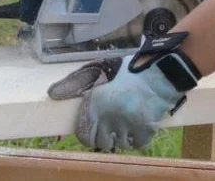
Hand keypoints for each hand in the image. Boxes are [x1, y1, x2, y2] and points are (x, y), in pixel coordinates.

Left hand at [48, 55, 184, 151]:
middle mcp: (109, 117)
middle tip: (113, 123)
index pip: (84, 135)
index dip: (88, 133)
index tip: (94, 128)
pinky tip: (139, 124)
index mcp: (95, 102)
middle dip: (105, 135)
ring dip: (122, 136)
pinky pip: (136, 144)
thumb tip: (52, 94)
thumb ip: (76, 82)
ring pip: (119, 144)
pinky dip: (137, 137)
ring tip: (127, 121)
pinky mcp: (145, 131)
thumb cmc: (129, 70)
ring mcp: (128, 126)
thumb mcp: (100, 70)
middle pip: (101, 142)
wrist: (162, 71)